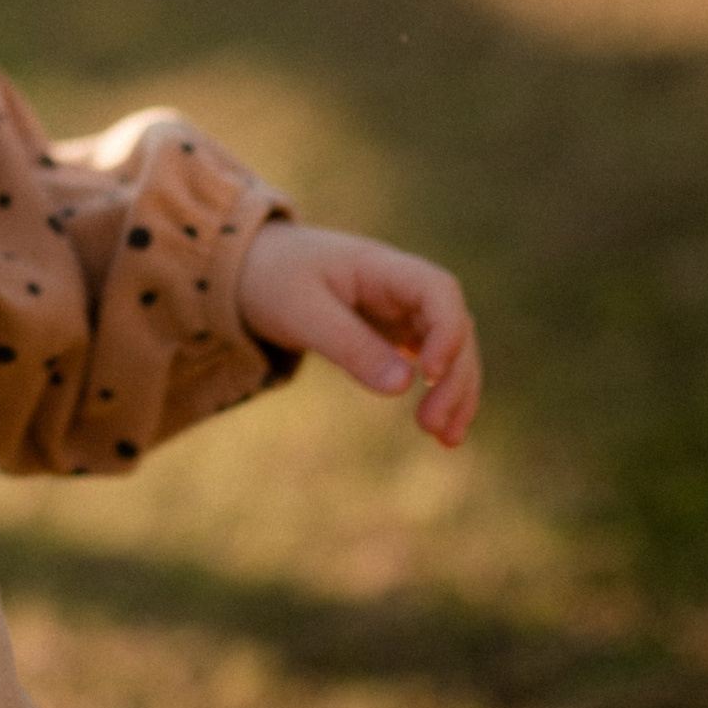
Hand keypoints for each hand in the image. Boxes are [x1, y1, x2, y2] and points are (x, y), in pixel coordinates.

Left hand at [238, 220, 480, 446]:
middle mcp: (402, 288)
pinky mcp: (395, 335)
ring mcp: (402, 312)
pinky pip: (429, 364)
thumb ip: (348, 346)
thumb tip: (403, 386)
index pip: (438, 290)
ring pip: (450, 349)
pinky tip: (440, 431)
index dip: (446, 331)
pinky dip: (439, 393)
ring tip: (446, 440)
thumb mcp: (301, 312)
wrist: (251, 270)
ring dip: (455, 391)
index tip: (428, 374)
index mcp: (381, 267)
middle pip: (454, 326)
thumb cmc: (273, 280)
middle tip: (431, 426)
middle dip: (454, 376)